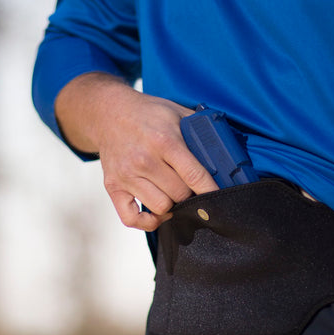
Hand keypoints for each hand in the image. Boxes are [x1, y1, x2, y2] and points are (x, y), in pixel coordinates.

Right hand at [55, 73, 217, 230]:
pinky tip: (157, 212)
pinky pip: (131, 218)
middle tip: (194, 189)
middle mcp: (144, 160)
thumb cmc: (147, 114)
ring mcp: (127, 175)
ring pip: (161, 208)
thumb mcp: (176, 112)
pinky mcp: (113, 186)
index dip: (211, 190)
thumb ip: (199, 131)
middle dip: (191, 194)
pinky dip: (147, 222)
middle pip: (180, 195)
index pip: (194, 175)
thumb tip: (225, 149)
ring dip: (172, 206)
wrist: (108, 113)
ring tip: (175, 194)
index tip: (222, 198)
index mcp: (164, 141)